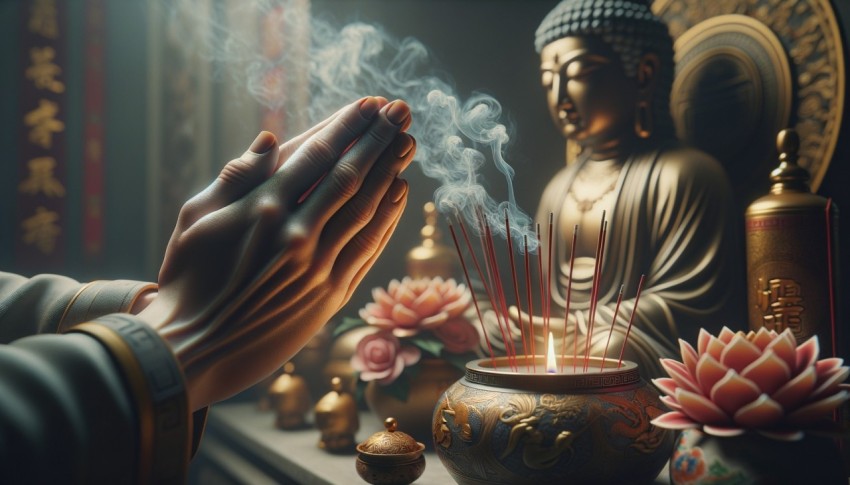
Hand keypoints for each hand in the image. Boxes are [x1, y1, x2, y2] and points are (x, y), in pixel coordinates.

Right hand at [138, 97, 415, 409]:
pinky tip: (399, 193)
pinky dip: (387, 219)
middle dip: (378, 139)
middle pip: (349, 176)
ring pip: (366, 210)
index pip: (316, 155)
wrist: (192, 349)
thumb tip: (270, 138)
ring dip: (391, 172)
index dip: (347, 126)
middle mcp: (296, 235)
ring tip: (407, 143)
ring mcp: (317, 267)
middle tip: (400, 112)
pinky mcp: (330, 296)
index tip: (369, 104)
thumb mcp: (196, 217)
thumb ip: (237, 176)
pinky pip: (368, 250)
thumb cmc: (187, 279)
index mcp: (263, 209)